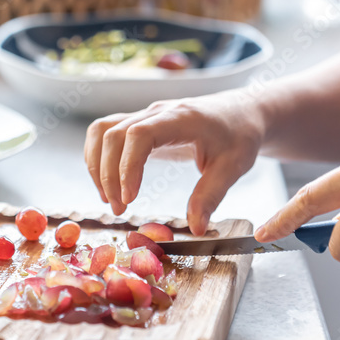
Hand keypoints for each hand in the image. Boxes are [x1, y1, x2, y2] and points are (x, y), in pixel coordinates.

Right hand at [84, 91, 264, 233]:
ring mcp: (145, 115)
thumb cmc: (240, 135)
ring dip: (97, 165)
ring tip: (109, 199)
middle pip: (113, 134)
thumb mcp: (233, 167)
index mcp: (181, 118)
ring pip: (102, 131)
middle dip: (108, 175)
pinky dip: (97, 157)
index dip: (127, 166)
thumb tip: (196, 227)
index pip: (139, 134)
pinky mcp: (139, 123)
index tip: (130, 198)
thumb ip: (211, 195)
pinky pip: (105, 132)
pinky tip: (107, 183)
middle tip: (120, 210)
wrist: (242, 111)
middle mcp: (156, 112)